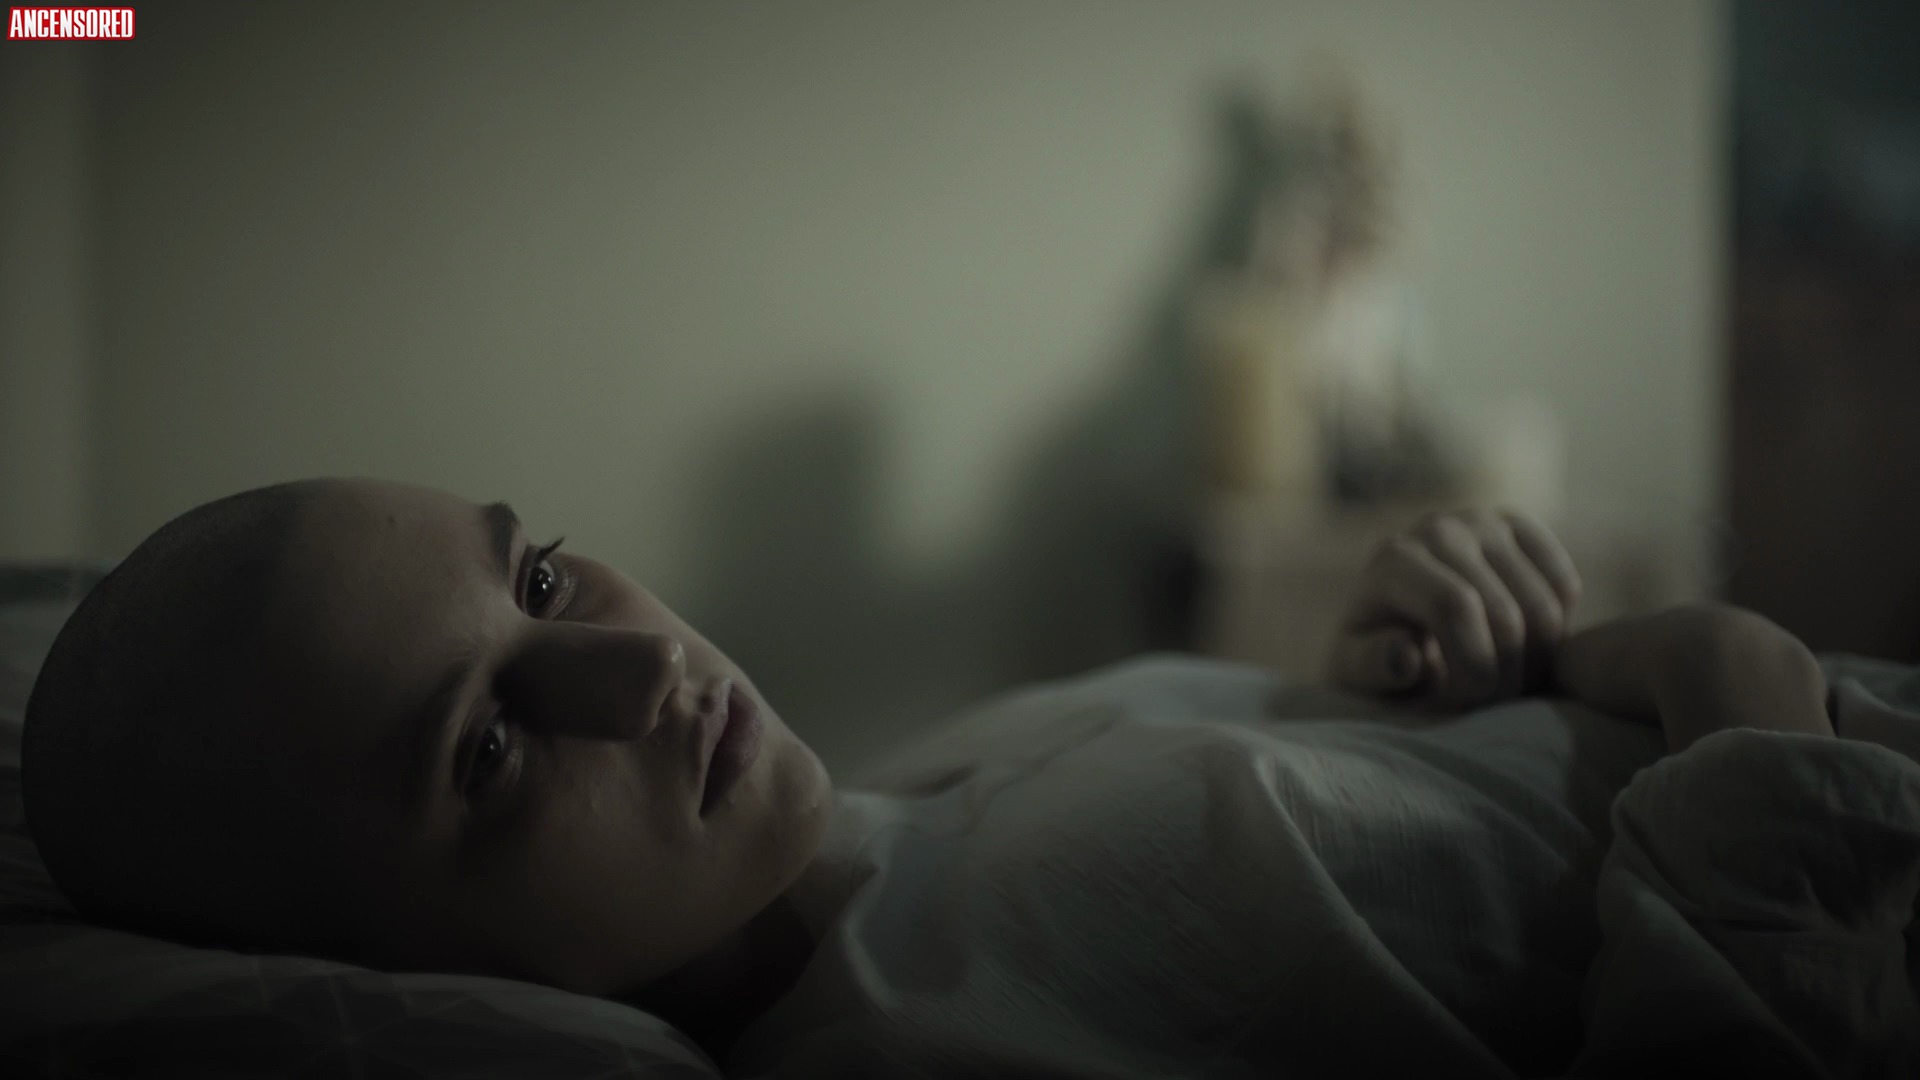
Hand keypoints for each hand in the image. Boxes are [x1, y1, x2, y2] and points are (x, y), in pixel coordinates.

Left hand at [1325, 508, 1582, 708]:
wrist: (1398, 618)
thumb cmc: (1378, 655)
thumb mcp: (1361, 672)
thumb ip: (1376, 666)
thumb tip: (1406, 655)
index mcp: (1393, 559)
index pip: (1455, 607)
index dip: (1474, 666)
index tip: (1470, 703)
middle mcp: (1439, 529)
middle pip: (1504, 612)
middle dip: (1509, 675)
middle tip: (1497, 704)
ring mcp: (1484, 522)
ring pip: (1543, 604)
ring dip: (1539, 661)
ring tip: (1512, 684)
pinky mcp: (1520, 528)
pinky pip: (1564, 584)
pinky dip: (1561, 627)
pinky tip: (1529, 648)